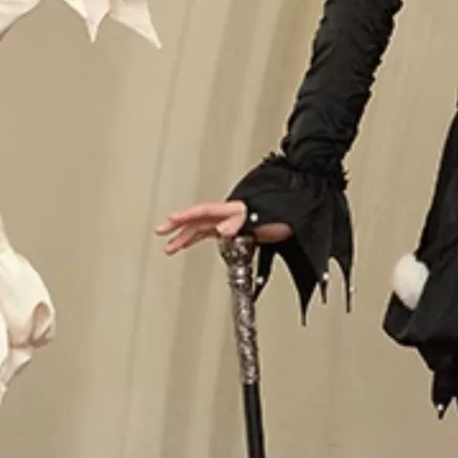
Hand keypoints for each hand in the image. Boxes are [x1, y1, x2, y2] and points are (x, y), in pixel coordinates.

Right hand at [155, 200, 292, 255]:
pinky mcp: (234, 229)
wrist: (298, 216)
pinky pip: (209, 232)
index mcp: (232, 210)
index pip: (203, 212)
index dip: (185, 217)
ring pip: (201, 227)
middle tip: (160, 231)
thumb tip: (220, 230)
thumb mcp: (261, 221)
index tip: (170, 222)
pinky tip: (189, 243)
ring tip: (169, 247)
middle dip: (178, 225)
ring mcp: (230, 221)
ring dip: (185, 236)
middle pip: (197, 219)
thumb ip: (239, 224)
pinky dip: (197, 238)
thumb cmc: (282, 215)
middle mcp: (228, 214)